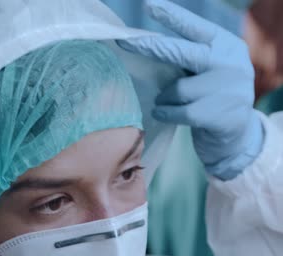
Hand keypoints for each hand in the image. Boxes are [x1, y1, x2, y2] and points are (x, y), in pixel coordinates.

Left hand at [119, 0, 263, 179]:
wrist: (236, 135)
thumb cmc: (210, 97)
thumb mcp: (206, 70)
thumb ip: (187, 58)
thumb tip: (145, 46)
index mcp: (226, 46)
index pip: (196, 27)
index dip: (172, 16)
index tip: (150, 5)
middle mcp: (230, 63)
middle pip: (180, 52)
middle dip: (149, 48)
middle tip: (125, 42)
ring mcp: (229, 89)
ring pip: (176, 89)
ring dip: (164, 97)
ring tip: (167, 102)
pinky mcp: (220, 115)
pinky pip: (178, 112)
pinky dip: (165, 113)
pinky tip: (164, 113)